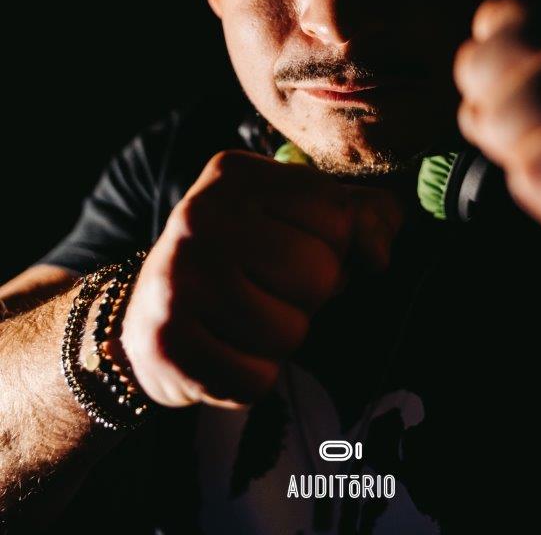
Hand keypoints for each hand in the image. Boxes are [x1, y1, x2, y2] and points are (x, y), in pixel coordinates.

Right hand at [118, 150, 402, 407]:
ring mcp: (177, 276)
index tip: (297, 250)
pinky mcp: (166, 341)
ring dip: (281, 340)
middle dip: (309, 298)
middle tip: (269, 292)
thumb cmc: (243, 262)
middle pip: (318, 275)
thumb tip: (379, 252)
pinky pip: (256, 381)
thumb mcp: (297, 219)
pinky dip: (251, 378)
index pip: (337, 216)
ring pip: (290, 332)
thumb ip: (358, 217)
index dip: (334, 248)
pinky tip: (223, 351)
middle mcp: (200, 214)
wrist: (147, 317)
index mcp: (238, 173)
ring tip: (245, 321)